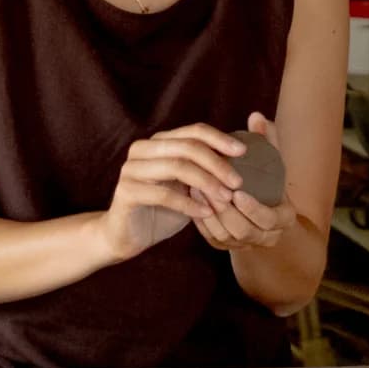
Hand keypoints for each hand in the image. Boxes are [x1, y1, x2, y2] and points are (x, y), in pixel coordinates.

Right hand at [98, 123, 245, 264]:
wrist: (127, 236)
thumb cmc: (163, 208)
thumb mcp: (188, 185)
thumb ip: (205, 169)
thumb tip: (241, 157)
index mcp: (159, 142)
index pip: (194, 131)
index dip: (220, 139)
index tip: (243, 152)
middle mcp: (143, 149)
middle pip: (187, 147)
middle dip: (217, 163)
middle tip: (237, 182)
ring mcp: (131, 168)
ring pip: (177, 167)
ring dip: (206, 183)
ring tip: (225, 198)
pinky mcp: (125, 191)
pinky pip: (163, 194)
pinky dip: (189, 204)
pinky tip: (206, 213)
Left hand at [190, 112, 296, 255]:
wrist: (261, 211)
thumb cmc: (268, 180)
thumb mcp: (272, 162)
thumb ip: (267, 140)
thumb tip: (256, 115)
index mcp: (283, 219)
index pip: (269, 219)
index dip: (253, 209)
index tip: (238, 192)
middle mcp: (265, 237)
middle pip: (243, 231)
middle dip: (225, 211)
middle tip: (209, 187)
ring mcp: (242, 244)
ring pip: (224, 236)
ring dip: (209, 214)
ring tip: (196, 189)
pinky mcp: (224, 245)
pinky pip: (211, 237)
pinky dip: (201, 220)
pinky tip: (191, 198)